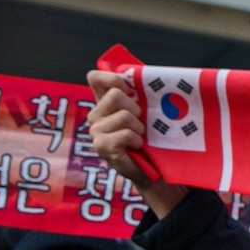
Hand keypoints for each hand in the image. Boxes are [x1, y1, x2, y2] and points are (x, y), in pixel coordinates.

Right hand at [85, 70, 182, 216]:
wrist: (154, 172)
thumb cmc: (151, 141)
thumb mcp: (146, 114)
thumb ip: (140, 96)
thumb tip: (152, 78)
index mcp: (104, 103)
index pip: (95, 78)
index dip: (111, 77)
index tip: (126, 88)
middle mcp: (96, 115)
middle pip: (115, 94)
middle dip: (135, 109)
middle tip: (140, 125)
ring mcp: (96, 130)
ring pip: (123, 115)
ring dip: (138, 128)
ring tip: (139, 138)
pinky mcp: (101, 145)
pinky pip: (125, 133)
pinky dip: (136, 140)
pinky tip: (135, 147)